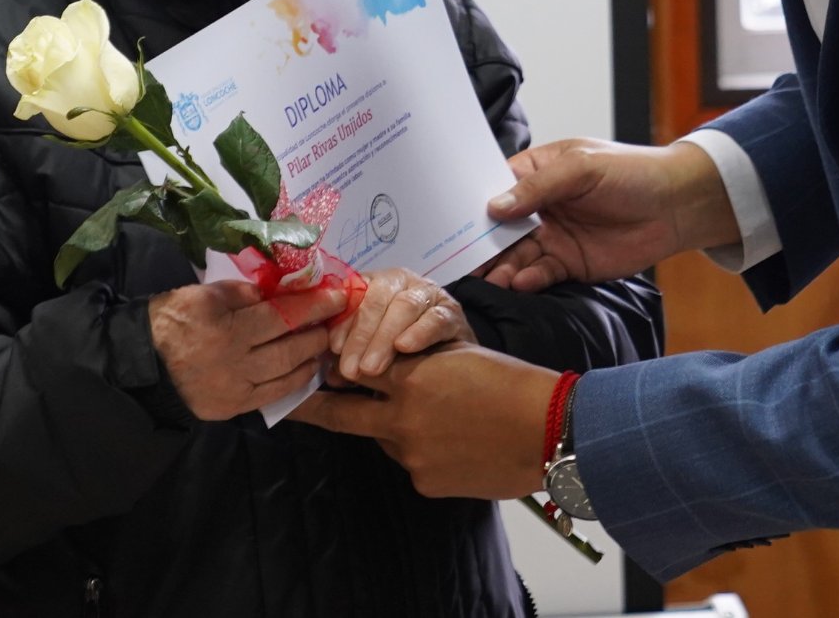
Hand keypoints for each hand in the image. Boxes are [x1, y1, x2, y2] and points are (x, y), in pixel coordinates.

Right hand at [147, 280, 345, 419]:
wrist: (143, 363)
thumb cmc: (173, 319)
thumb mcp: (205, 293)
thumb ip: (243, 293)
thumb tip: (278, 292)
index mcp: (226, 327)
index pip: (281, 314)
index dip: (312, 305)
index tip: (336, 294)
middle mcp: (234, 361)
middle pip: (288, 346)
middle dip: (318, 331)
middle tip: (336, 318)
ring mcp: (234, 388)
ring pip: (285, 373)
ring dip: (311, 356)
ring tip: (325, 341)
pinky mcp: (232, 407)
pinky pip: (272, 395)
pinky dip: (294, 380)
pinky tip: (307, 368)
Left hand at [289, 344, 556, 499]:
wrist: (546, 429)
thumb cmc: (510, 384)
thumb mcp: (457, 357)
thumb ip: (415, 365)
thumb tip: (381, 375)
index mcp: (410, 378)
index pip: (353, 370)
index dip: (331, 372)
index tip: (310, 373)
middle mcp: (402, 417)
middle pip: (343, 413)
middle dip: (315, 408)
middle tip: (292, 405)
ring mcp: (411, 454)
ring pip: (387, 439)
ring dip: (396, 429)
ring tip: (439, 421)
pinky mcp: (426, 482)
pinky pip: (413, 464)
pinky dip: (425, 453)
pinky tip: (456, 445)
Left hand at [329, 268, 472, 380]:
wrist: (450, 359)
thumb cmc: (401, 353)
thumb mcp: (370, 351)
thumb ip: (352, 356)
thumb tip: (331, 374)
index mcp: (374, 284)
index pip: (353, 294)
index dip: (342, 320)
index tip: (333, 348)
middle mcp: (400, 282)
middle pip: (377, 299)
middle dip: (361, 335)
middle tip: (351, 369)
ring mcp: (428, 294)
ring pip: (404, 306)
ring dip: (384, 337)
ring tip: (372, 367)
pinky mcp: (452, 311)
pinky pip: (435, 317)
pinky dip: (419, 331)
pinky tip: (405, 347)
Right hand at [480, 138, 736, 291]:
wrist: (677, 206)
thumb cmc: (632, 172)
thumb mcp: (582, 168)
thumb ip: (538, 188)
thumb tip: (494, 206)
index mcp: (536, 173)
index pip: (494, 188)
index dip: (472, 205)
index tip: (450, 223)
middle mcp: (538, 207)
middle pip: (498, 228)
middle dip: (480, 244)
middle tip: (461, 261)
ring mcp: (552, 237)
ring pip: (515, 255)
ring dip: (501, 267)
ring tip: (491, 278)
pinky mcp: (569, 264)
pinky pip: (540, 274)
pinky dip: (528, 279)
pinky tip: (520, 282)